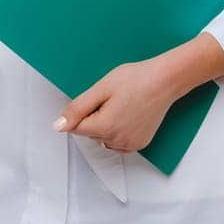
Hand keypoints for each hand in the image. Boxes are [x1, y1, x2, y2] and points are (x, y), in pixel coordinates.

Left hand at [53, 59, 175, 152]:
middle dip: (95, 117)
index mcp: (105, 127)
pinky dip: (118, 133)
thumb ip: (77, 109)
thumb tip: (59, 126)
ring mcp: (130, 144)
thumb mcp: (101, 88)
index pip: (76, 127)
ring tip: (122, 106)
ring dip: (106, 127)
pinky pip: (118, 144)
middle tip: (112, 99)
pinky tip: (128, 116)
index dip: (83, 111)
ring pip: (103, 140)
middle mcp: (117, 140)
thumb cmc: (136, 79)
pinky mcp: (140, 144)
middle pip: (90, 134)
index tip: (98, 98)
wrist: (165, 80)